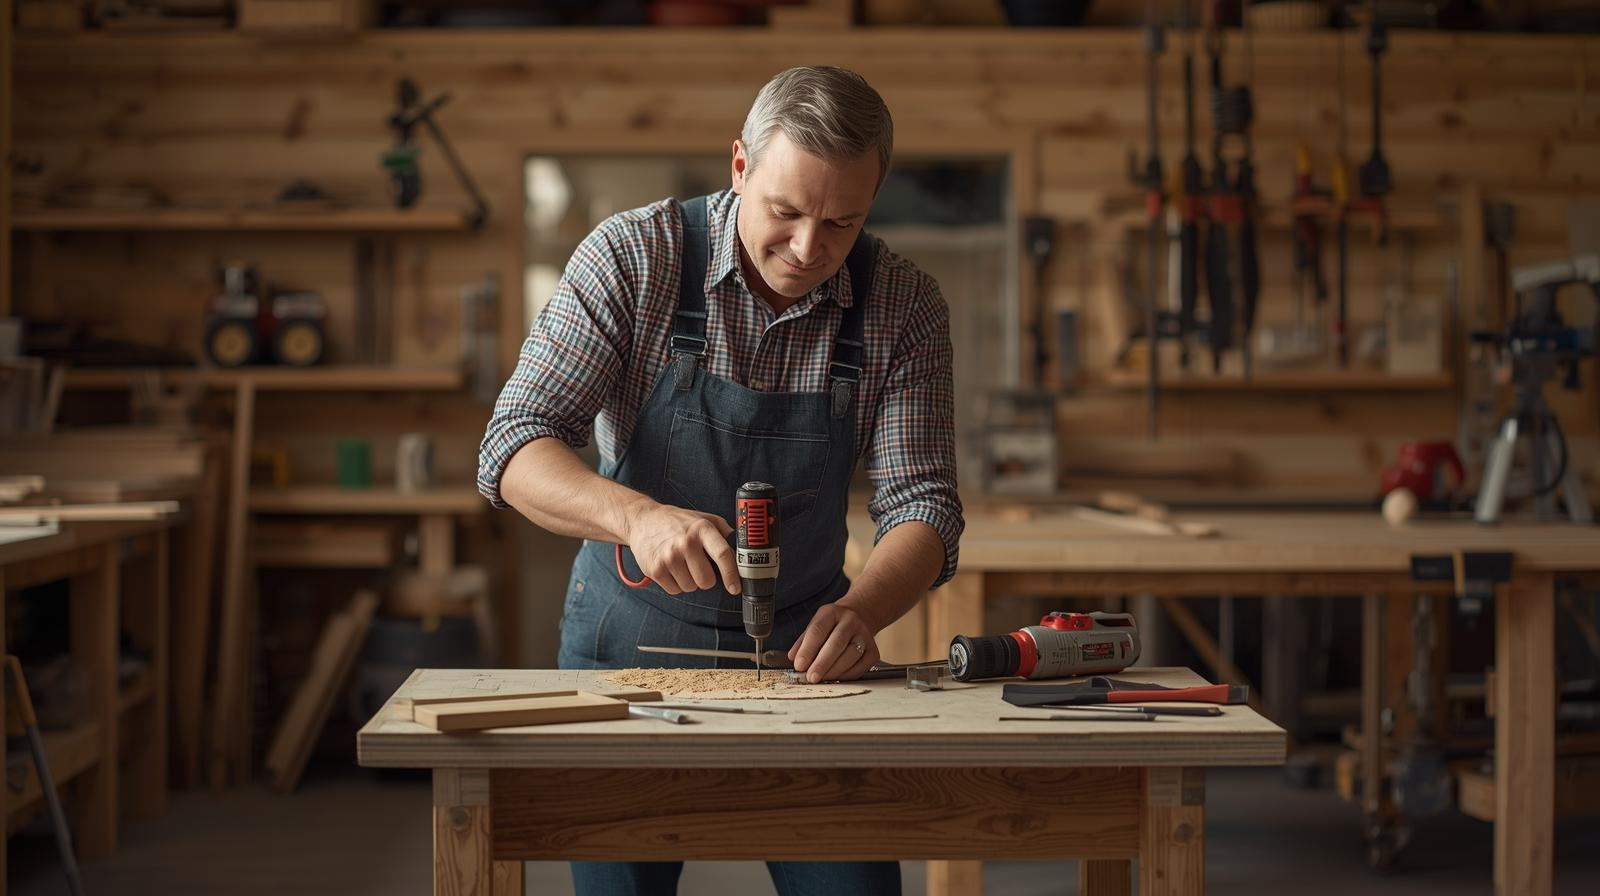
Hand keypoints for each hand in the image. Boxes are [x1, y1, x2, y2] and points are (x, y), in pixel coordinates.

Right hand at [625, 503, 739, 595]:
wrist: (642, 520)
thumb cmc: (676, 521)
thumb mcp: (702, 518)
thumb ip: (724, 531)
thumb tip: (743, 548)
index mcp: (702, 529)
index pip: (723, 554)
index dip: (732, 574)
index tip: (735, 588)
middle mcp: (685, 543)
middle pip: (706, 580)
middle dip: (706, 579)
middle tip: (698, 567)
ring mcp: (669, 557)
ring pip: (691, 587)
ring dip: (689, 581)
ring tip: (682, 564)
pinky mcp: (655, 569)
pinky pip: (675, 590)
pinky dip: (676, 584)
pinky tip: (671, 569)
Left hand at [788, 603, 878, 682]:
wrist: (860, 616)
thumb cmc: (833, 625)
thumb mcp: (815, 625)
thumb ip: (803, 642)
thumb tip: (793, 659)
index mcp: (831, 613)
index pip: (818, 630)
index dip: (807, 650)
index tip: (799, 665)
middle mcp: (850, 621)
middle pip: (836, 643)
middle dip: (822, 663)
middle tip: (811, 677)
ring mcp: (864, 635)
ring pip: (851, 655)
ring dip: (834, 671)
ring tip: (822, 679)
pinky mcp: (873, 650)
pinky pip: (862, 665)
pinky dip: (848, 675)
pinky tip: (837, 678)